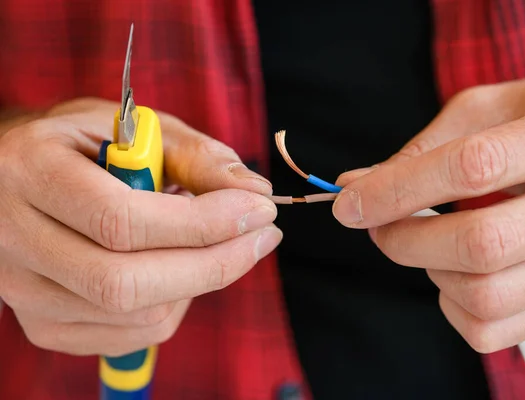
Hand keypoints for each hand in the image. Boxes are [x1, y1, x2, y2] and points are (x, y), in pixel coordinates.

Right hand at [0, 98, 280, 355]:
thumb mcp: (136, 127)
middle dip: (215, 264)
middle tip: (262, 236)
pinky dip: (175, 306)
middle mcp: (14, 238)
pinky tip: (179, 269)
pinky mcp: (42, 325)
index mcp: (32, 171)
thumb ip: (195, 154)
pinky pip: (130, 336)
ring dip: (197, 282)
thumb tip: (255, 192)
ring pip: (136, 316)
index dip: (203, 223)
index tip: (260, 209)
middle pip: (127, 283)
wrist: (14, 177)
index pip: (122, 221)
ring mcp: (23, 291)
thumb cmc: (84, 144)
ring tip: (212, 242)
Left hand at [332, 71, 524, 352]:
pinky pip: (494, 330)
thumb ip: (425, 147)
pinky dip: (452, 307)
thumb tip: (357, 185)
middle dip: (404, 239)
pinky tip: (455, 272)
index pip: (473, 169)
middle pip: (480, 243)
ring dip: (430, 271)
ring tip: (427, 242)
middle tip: (377, 224)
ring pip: (486, 296)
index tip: (349, 203)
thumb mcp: (494, 109)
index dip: (398, 190)